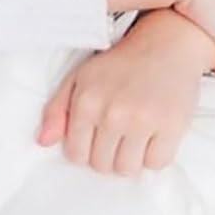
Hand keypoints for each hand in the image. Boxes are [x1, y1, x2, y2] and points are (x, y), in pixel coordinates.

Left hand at [36, 10, 214, 175]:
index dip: (86, 149)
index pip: (76, 155)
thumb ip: (57, 109)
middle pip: (102, 165)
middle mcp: (113, 113)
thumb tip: (43, 141)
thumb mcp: (80, 78)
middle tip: (120, 131)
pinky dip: (156, 155)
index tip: (97, 136)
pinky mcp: (172, 126)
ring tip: (136, 134)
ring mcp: (143, 120)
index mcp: (87, 102)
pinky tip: (155, 133)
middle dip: (108, 154)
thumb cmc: (120, 64)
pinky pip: (156, 164)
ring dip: (131, 158)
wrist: (166, 44)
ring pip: (127, 169)